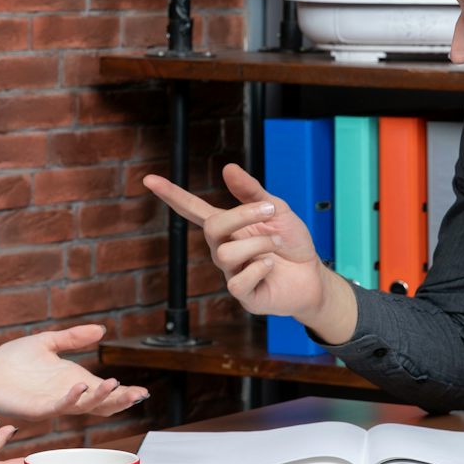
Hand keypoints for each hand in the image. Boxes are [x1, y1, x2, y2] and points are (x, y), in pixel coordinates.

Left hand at [0, 325, 148, 421]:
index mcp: (73, 382)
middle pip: (100, 404)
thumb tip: (101, 330)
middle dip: (120, 400)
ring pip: (83, 407)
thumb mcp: (48, 343)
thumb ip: (73, 338)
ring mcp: (54, 404)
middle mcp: (67, 396)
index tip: (143, 392)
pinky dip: (71, 398)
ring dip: (101, 398)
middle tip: (138, 394)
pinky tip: (81, 386)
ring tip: (116, 385)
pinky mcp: (37, 409)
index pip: (104, 391)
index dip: (123, 393)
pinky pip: (58, 406)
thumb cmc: (13, 363)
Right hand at [142, 163, 339, 327]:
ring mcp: (231, 273)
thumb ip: (252, 192)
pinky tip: (272, 266)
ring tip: (278, 244)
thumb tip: (227, 168)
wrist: (313, 276)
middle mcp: (223, 249)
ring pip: (227, 254)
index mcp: (228, 227)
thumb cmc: (291, 243)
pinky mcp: (243, 295)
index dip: (172, 195)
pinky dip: (259, 268)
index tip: (149, 179)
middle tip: (269, 210)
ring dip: (260, 243)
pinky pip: (237, 282)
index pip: (193, 210)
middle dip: (241, 215)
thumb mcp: (277, 210)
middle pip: (213, 228)